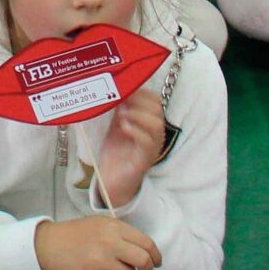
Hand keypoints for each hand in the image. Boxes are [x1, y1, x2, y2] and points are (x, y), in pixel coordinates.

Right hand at [34, 216, 160, 269]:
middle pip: (143, 260)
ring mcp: (102, 260)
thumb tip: (145, 255)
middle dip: (148, 268)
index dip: (156, 255)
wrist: (52, 244)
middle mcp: (110, 242)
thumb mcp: (102, 225)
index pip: (146, 242)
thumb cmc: (79, 233)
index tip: (156, 261)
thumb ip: (123, 236)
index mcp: (114, 226)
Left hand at [93, 87, 167, 207]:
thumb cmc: (115, 152)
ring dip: (138, 114)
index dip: (141, 91)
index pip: (155, 100)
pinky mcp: (143, 161)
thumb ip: (119, 108)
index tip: (124, 87)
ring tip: (122, 113)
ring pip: (157, 125)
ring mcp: (151, 148)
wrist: (110, 182)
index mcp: (148, 123)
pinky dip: (136, 131)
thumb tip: (115, 86)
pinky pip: (147, 143)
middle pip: (157, 110)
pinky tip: (123, 127)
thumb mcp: (115, 125)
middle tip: (121, 100)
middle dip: (139, 100)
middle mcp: (154, 135)